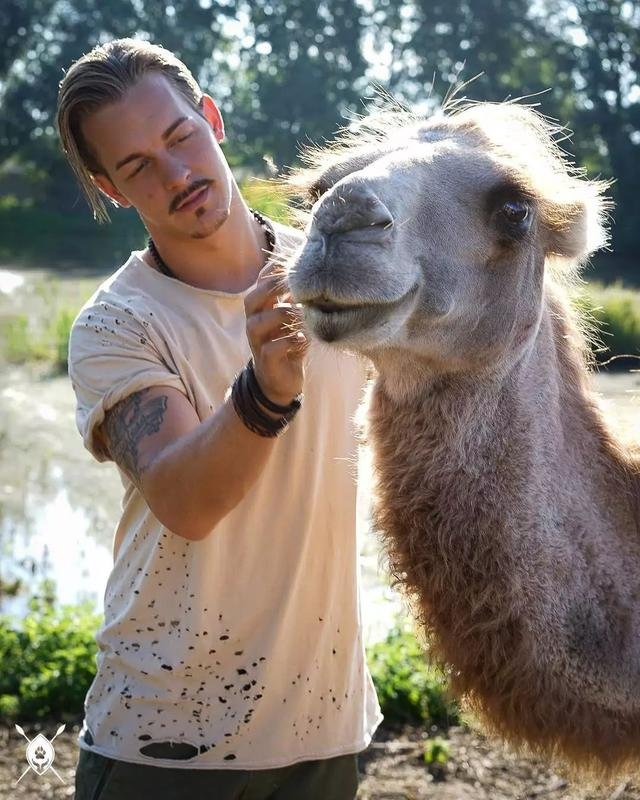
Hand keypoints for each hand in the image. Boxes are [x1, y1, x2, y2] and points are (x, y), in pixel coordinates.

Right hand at [243, 261, 307, 406]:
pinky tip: (302, 339)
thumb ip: (300, 300)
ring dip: (282, 314)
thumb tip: (319, 275)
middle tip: (296, 286)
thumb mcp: (295, 319)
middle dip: (273, 289)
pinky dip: (289, 341)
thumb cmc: (290, 343)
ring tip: (302, 314)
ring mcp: (257, 342)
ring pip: (258, 322)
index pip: (260, 283)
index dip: (274, 271)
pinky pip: (272, 348)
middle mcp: (254, 322)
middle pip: (252, 298)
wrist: (282, 380)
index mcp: (261, 308)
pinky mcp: (265, 360)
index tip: (294, 264)